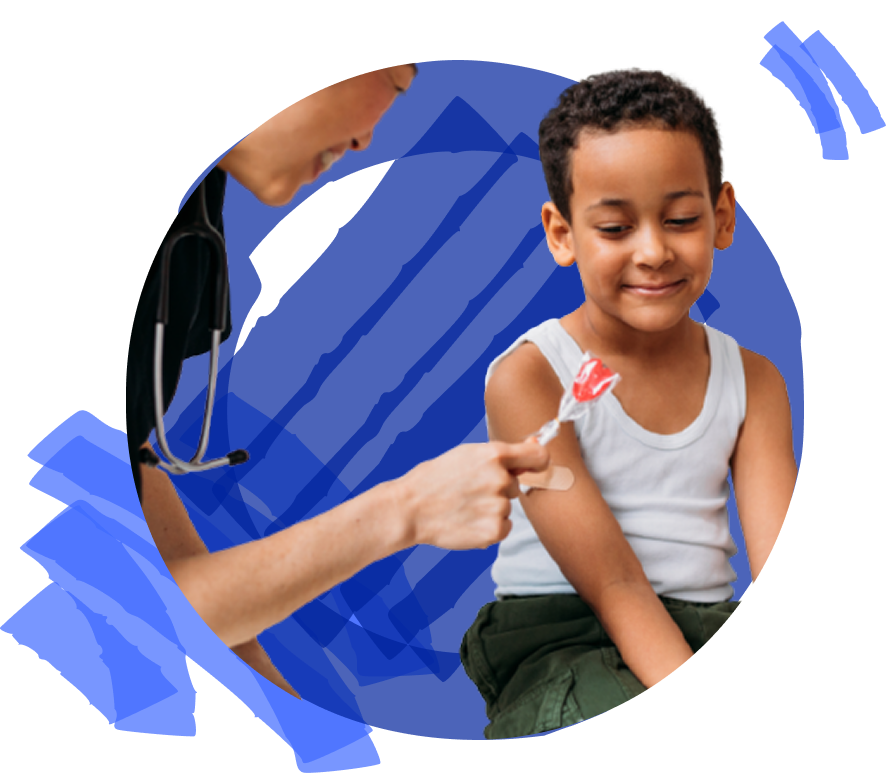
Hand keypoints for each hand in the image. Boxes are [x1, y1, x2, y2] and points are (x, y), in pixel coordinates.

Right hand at [396, 438, 549, 550]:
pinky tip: (467, 521)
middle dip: (498, 488)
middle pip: (516, 485)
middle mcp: (499, 479)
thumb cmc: (436, 478)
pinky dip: (489, 526)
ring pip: (507, 507)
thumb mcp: (467, 454)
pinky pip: (504, 527)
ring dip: (491, 508)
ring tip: (464, 506)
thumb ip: (503, 453)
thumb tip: (536, 446)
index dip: (538, 463)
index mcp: (493, 454)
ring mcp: (497, 507)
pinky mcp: (493, 531)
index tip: (532, 468)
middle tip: (469, 490)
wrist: (410, 509)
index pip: (539, 457)